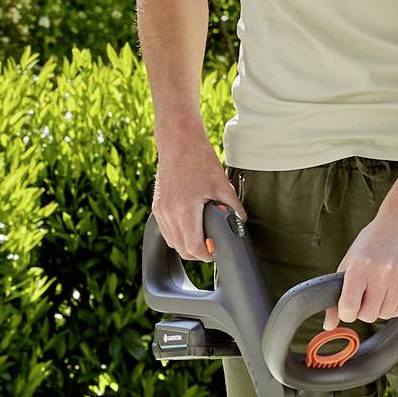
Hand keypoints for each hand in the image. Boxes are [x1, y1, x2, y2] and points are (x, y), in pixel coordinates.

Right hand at [152, 146, 244, 262]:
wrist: (179, 142)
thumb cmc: (200, 160)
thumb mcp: (222, 184)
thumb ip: (233, 207)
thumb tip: (241, 223)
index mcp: (184, 210)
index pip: (193, 247)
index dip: (206, 254)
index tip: (215, 251)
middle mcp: (168, 213)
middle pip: (181, 249)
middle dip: (198, 253)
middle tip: (212, 246)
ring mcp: (160, 210)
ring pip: (172, 242)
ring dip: (186, 245)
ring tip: (203, 237)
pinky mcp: (157, 206)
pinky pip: (166, 231)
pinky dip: (178, 235)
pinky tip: (190, 227)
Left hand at [332, 198, 397, 328]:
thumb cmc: (372, 243)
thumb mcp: (349, 263)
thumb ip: (337, 295)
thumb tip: (329, 325)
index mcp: (359, 267)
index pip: (349, 307)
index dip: (346, 312)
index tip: (348, 307)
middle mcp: (381, 272)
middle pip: (368, 315)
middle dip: (364, 310)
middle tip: (366, 295)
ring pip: (386, 314)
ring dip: (380, 308)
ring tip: (380, 289)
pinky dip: (394, 306)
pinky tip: (392, 290)